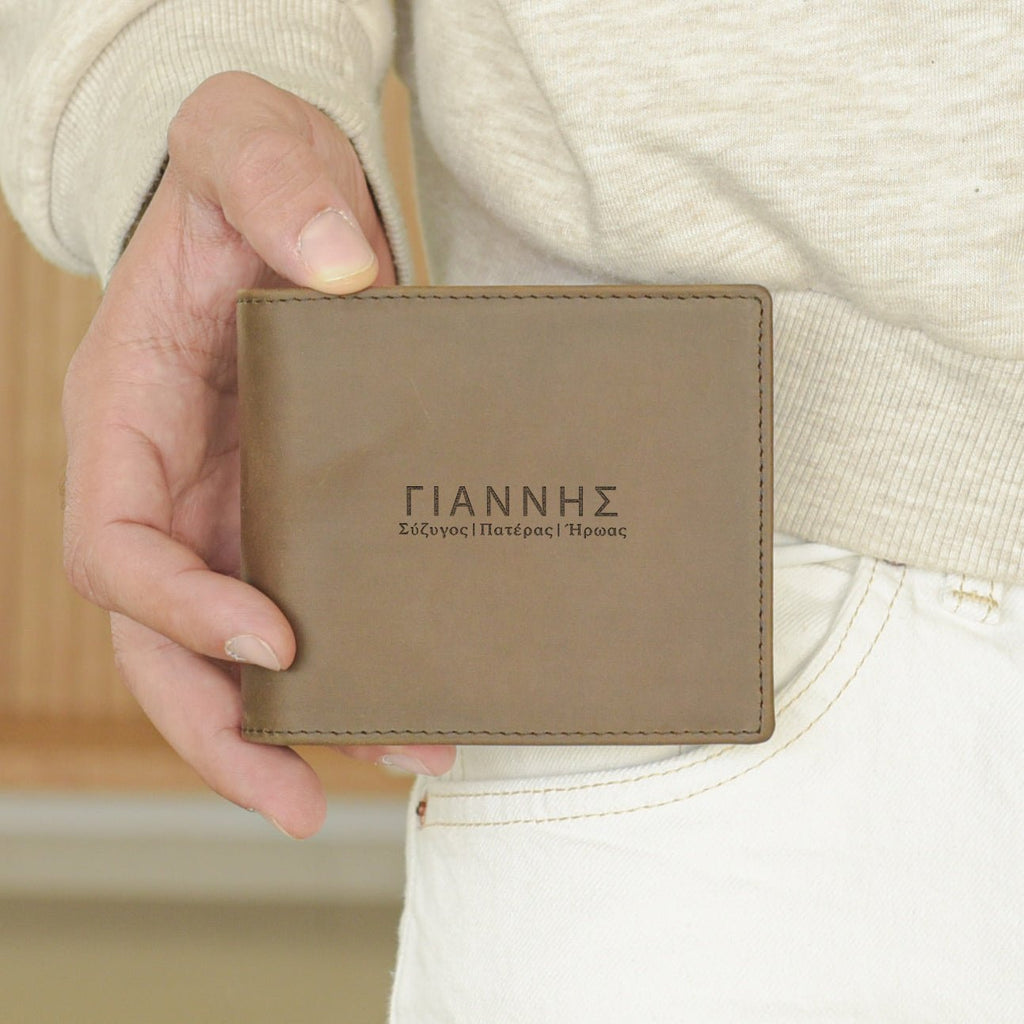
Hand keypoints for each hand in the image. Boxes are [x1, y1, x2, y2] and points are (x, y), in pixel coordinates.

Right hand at [61, 72, 454, 837]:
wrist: (285, 199)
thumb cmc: (249, 178)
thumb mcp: (247, 146)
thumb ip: (272, 185)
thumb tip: (339, 269)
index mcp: (128, 415)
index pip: (117, 547)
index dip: (180, 611)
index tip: (275, 645)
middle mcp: (166, 482)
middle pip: (163, 641)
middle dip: (221, 728)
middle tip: (300, 804)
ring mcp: (224, 508)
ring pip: (232, 649)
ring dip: (300, 720)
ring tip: (401, 758)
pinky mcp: (285, 514)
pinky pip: (296, 610)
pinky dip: (340, 666)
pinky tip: (409, 694)